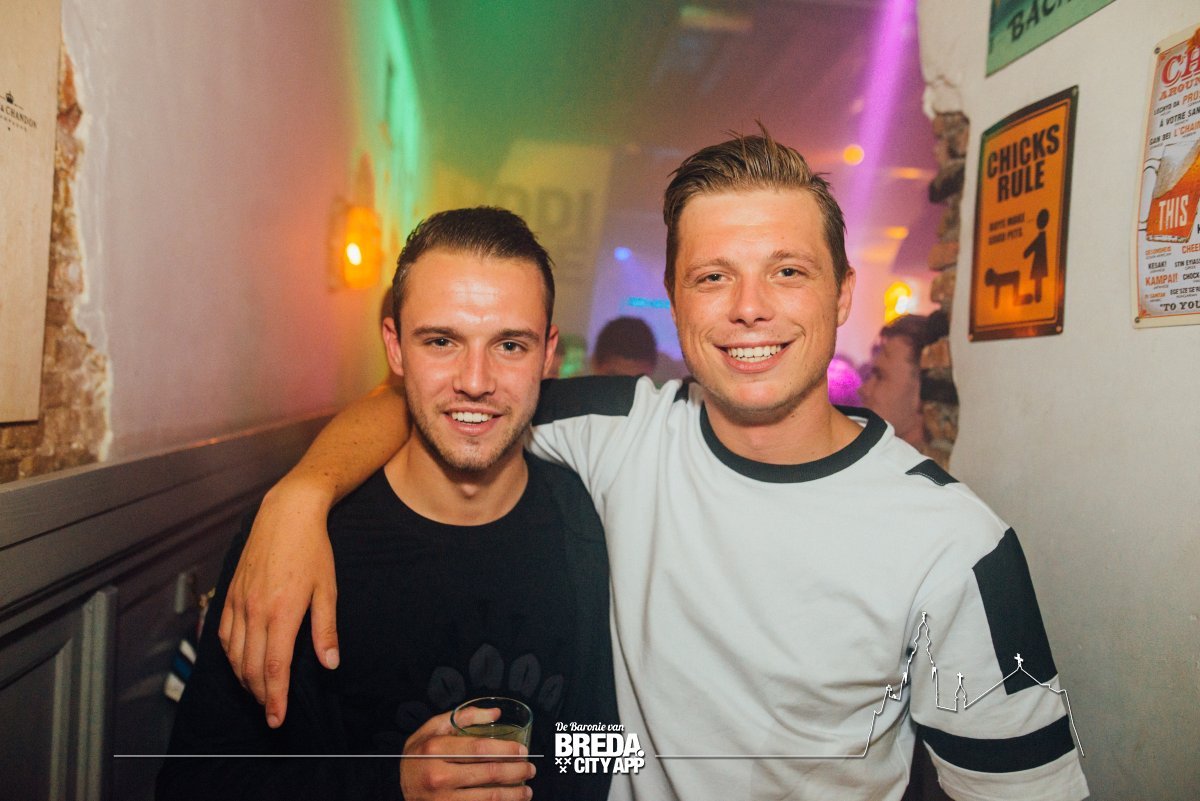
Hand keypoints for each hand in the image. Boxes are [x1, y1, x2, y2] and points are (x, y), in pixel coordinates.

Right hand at [218, 474, 339, 726]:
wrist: (286, 514)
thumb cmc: (313, 550)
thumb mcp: (327, 589)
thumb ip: (326, 630)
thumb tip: (330, 664)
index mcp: (282, 613)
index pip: (274, 668)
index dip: (275, 698)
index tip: (277, 719)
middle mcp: (255, 611)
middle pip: (251, 667)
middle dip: (260, 695)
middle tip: (271, 713)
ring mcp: (239, 602)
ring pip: (234, 654)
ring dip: (244, 679)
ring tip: (258, 693)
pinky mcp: (231, 594)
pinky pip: (225, 634)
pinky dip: (230, 656)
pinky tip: (239, 663)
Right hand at [401, 710, 534, 799]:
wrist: (398, 785)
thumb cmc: (419, 754)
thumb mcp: (433, 728)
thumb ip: (463, 716)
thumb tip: (495, 712)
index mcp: (435, 749)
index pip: (479, 749)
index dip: (506, 750)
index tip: (522, 750)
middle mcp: (437, 776)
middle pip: (488, 773)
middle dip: (516, 771)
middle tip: (530, 768)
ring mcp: (441, 800)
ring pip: (488, 798)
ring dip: (513, 795)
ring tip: (527, 790)